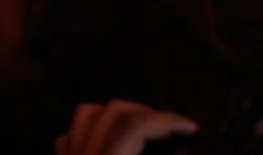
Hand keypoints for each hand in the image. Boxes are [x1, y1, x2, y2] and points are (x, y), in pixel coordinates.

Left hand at [55, 100, 197, 154]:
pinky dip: (91, 132)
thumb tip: (184, 150)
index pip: (135, 126)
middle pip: (111, 112)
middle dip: (146, 113)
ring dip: (116, 114)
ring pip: (85, 116)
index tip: (193, 127)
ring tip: (142, 128)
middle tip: (173, 128)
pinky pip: (69, 138)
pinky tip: (108, 143)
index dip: (167, 121)